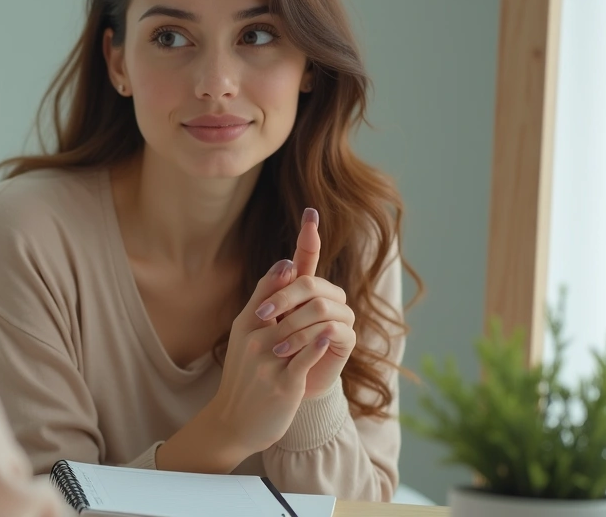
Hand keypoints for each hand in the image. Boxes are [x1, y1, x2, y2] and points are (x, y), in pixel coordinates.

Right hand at [203, 256, 331, 456]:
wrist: (235, 422)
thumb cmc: (246, 376)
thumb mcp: (245, 337)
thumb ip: (264, 304)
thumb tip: (287, 266)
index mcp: (245, 325)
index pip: (267, 288)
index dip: (284, 270)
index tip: (299, 253)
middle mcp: (253, 339)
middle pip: (286, 305)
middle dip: (306, 296)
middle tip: (321, 290)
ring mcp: (267, 361)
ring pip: (300, 329)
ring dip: (318, 321)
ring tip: (333, 316)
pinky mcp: (284, 383)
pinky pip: (306, 357)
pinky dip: (319, 344)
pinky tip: (329, 336)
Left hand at [256, 208, 355, 397]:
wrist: (273, 393)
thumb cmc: (265, 355)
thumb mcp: (259, 322)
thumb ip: (269, 292)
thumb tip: (285, 262)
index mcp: (303, 289)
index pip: (308, 257)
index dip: (309, 237)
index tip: (310, 213)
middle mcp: (326, 298)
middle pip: (311, 283)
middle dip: (284, 298)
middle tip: (260, 316)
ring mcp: (339, 317)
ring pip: (321, 306)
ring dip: (293, 325)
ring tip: (273, 347)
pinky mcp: (346, 340)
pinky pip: (332, 329)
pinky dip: (307, 339)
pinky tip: (290, 352)